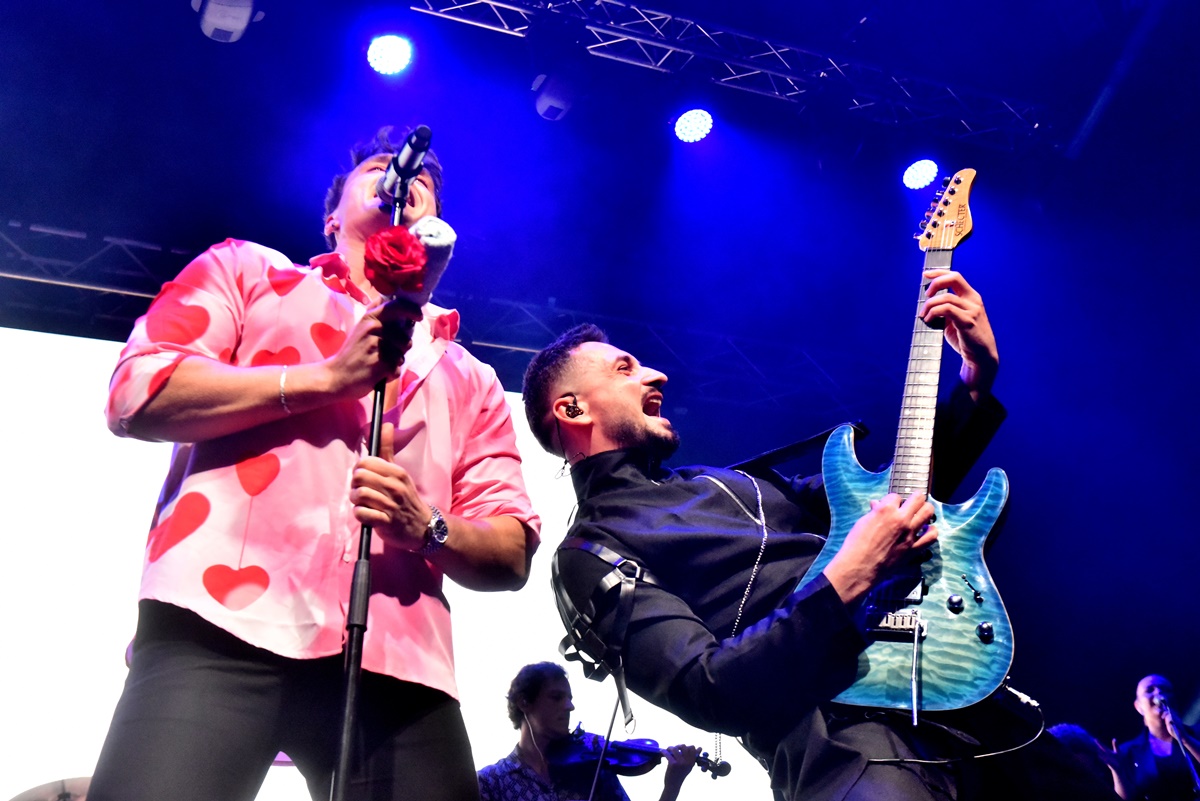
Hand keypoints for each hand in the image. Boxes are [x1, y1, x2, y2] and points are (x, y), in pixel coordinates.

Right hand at [324, 299, 420, 399]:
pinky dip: (391, 374)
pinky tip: (378, 373)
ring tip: (380, 363)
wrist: (336, 376)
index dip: (412, 310)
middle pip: (405, 338)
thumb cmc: (352, 352)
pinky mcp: (380, 364)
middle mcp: (373, 329)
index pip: (397, 306)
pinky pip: (397, 369)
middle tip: (384, 353)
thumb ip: (376, 313)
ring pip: (402, 354)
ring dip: (395, 362)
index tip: (418, 316)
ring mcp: (376, 346)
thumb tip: (395, 299)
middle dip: (401, 348)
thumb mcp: (361, 327)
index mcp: (370, 318)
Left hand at [350, 422, 430, 549]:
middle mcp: (395, 487)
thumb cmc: (406, 497)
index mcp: (397, 473)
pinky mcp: (386, 523)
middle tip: (361, 489)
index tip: (364, 476)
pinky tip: (365, 514)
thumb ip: (388, 450)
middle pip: (360, 477)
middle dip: (355, 484)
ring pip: (360, 494)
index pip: (367, 462)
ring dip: (355, 500)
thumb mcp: (399, 473)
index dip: (359, 468)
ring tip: (361, 502)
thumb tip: (386, 425)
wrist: (423, 527)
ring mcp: (391, 506)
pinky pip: (362, 514)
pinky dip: (359, 514)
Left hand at [661, 744, 698, 789]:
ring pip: (675, 748)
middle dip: (678, 746)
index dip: (687, 746)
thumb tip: (700, 748)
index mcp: (692, 762)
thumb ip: (693, 757)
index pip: (692, 748)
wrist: (674, 785)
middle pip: (684, 746)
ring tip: (668, 750)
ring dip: (670, 747)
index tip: (682, 749)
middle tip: (674, 749)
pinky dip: (664, 751)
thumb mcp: (689, 766)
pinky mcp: (673, 764)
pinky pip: (668, 754)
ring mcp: (680, 763)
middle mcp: (687, 762)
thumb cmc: (681, 774)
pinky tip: (662, 752)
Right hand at [824, 492, 937, 604]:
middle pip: (918, 498)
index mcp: (886, 510)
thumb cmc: (857, 543)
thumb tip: (877, 504)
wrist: (861, 566)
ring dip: (925, 510)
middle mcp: (901, 519)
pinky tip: (927, 529)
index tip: (890, 505)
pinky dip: (931, 531)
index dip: (892, 500)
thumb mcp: (863, 522)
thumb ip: (874, 512)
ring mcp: (910, 533)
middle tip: (912, 503)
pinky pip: (932, 536)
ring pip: (928, 512)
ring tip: (921, 513)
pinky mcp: (915, 547)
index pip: (895, 496)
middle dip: (915, 498)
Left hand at [921, 269, 998, 397]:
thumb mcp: (954, 321)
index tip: (925, 274)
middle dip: (936, 282)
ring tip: (923, 315)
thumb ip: (945, 311)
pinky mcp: (967, 321)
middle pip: (954, 278)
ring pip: (946, 297)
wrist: (980, 357)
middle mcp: (973, 300)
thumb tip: (927, 305)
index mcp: (971, 297)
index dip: (939, 273)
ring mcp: (972, 310)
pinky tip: (928, 320)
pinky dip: (934, 312)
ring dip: (930, 305)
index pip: (955, 276)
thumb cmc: (966, 339)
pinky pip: (946, 310)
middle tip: (926, 295)